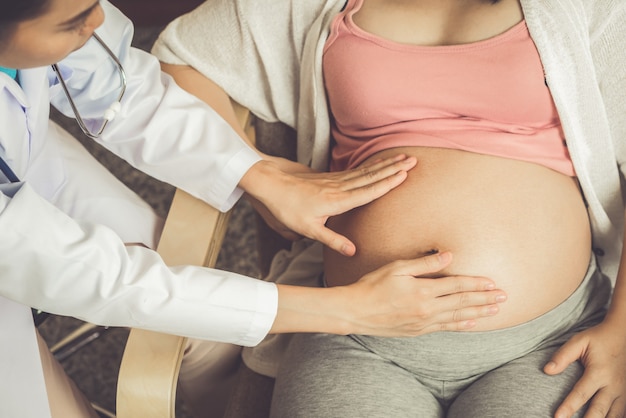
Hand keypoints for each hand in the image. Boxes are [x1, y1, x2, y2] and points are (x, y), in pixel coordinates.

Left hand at [239, 154, 416, 255]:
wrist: (270, 184)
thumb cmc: (287, 208)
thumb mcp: (308, 230)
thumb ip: (332, 240)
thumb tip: (353, 252)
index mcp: (337, 201)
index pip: (368, 191)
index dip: (387, 183)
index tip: (404, 174)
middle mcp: (339, 187)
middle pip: (371, 176)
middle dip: (393, 168)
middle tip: (413, 159)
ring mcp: (335, 180)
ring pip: (365, 171)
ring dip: (385, 164)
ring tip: (402, 157)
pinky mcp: (330, 177)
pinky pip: (356, 170)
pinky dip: (370, 166)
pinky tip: (379, 164)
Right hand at [337, 252, 506, 335]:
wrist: (355, 312)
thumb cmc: (372, 285)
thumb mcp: (397, 267)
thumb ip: (425, 263)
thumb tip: (449, 256)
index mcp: (423, 290)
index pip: (457, 286)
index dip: (476, 284)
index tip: (492, 282)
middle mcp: (427, 308)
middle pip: (462, 303)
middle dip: (485, 299)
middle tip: (504, 297)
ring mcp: (423, 322)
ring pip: (457, 317)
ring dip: (478, 313)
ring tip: (495, 310)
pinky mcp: (417, 331)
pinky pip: (444, 328)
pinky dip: (460, 326)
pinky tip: (471, 324)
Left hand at [544, 321, 625, 417]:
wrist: (623, 334)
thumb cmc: (598, 339)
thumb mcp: (579, 341)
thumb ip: (563, 356)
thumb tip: (546, 370)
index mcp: (599, 372)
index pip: (581, 394)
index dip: (569, 407)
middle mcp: (613, 385)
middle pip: (599, 410)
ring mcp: (623, 391)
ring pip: (614, 415)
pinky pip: (621, 412)